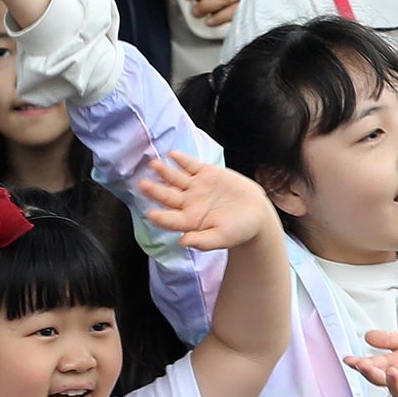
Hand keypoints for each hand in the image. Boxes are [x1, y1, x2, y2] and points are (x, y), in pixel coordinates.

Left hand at [137, 150, 277, 250]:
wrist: (255, 213)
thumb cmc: (239, 230)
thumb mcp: (223, 238)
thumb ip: (203, 241)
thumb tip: (182, 242)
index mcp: (190, 221)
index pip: (171, 219)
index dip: (161, 217)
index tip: (150, 214)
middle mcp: (188, 203)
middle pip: (168, 196)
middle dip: (155, 190)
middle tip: (142, 184)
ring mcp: (196, 187)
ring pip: (176, 178)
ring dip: (164, 171)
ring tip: (154, 165)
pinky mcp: (206, 173)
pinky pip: (191, 165)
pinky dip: (182, 159)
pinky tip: (173, 154)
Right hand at [342, 329, 397, 396]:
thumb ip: (387, 339)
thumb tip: (367, 336)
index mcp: (392, 366)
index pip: (372, 366)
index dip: (359, 364)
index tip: (348, 360)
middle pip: (381, 380)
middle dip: (371, 374)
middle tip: (363, 366)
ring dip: (394, 383)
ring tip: (391, 372)